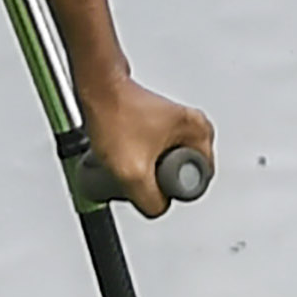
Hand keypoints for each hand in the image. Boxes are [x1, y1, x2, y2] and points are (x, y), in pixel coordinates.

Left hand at [79, 75, 216, 218]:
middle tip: (138, 171)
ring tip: (128, 159)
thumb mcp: (134, 171)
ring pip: (165, 165)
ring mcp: (175, 123)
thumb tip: (158, 209)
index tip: (151, 181)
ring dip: (147, 170)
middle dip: (159, 181)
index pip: (197, 181)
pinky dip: (140, 158)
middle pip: (181, 174)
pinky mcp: (157, 123)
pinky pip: (153, 153)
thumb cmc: (113, 114)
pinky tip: (124, 153)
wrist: (95, 87)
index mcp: (201, 132)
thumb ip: (152, 200)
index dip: (172, 190)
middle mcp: (193, 126)